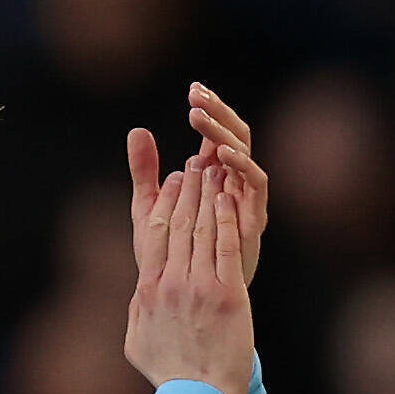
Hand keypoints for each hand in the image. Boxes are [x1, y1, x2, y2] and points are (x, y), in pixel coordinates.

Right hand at [124, 157, 253, 393]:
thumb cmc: (168, 372)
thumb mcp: (137, 340)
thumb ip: (139, 310)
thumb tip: (140, 295)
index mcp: (147, 291)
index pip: (154, 235)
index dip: (164, 202)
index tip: (173, 181)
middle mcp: (170, 284)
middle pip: (178, 225)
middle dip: (188, 189)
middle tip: (197, 164)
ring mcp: (199, 288)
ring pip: (202, 230)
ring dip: (209, 195)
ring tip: (215, 170)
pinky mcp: (227, 295)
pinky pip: (225, 248)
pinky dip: (226, 219)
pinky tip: (230, 197)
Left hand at [127, 86, 268, 286]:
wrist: (190, 305)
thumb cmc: (173, 258)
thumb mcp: (151, 209)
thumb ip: (145, 172)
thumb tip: (137, 130)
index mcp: (213, 177)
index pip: (216, 133)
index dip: (209, 110)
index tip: (193, 89)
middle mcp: (233, 184)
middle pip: (234, 136)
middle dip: (218, 113)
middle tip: (198, 94)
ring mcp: (245, 200)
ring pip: (244, 154)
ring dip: (224, 133)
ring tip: (201, 116)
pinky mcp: (254, 219)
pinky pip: (257, 183)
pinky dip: (241, 165)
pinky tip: (218, 153)